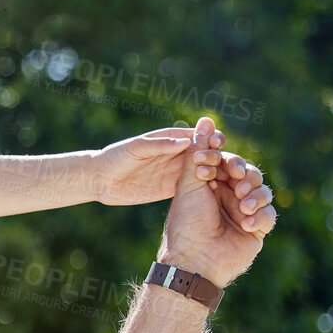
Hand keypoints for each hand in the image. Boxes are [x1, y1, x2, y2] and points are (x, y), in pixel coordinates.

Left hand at [91, 116, 227, 205]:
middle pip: (208, 153)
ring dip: (220, 175)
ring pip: (206, 171)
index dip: (211, 138)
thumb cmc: (114, 158)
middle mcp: (178, 154)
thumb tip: (186, 141)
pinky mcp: (174, 188)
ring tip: (233, 181)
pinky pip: (196, 188)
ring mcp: (178, 172)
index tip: (219, 142)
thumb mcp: (136, 149)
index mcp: (171, 138)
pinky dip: (209, 190)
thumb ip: (159, 145)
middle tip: (232, 166)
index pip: (198, 136)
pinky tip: (221, 196)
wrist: (100, 180)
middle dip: (221, 157)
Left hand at [156, 128, 276, 288]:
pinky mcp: (257, 230)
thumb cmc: (186, 222)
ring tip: (241, 204)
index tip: (217, 161)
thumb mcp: (190, 184)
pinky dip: (260, 215)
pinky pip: (270, 215)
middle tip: (234, 177)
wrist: (193, 260)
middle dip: (244, 173)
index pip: (227, 162)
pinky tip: (246, 222)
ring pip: (263, 192)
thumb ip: (199, 152)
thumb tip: (206, 120)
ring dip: (254, 194)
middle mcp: (228, 197)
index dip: (226, 159)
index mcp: (211, 185)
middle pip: (249, 174)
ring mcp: (244, 213)